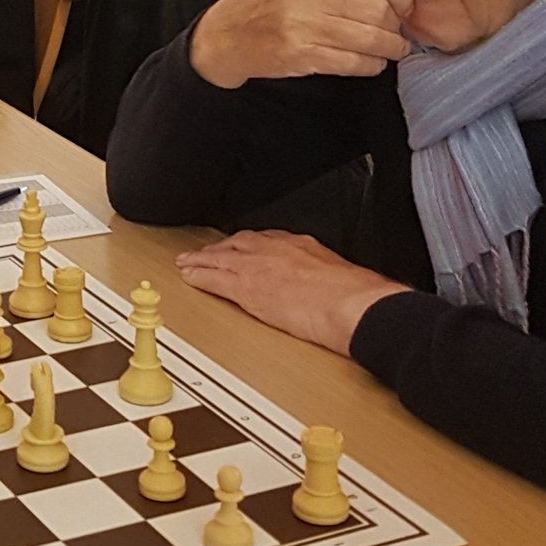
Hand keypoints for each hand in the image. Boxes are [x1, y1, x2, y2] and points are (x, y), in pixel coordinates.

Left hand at [175, 230, 408, 355]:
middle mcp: (274, 250)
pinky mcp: (247, 288)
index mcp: (299, 245)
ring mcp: (258, 267)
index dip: (248, 245)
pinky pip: (214, 279)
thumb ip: (327, 277)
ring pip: (219, 258)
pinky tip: (190, 277)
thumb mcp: (343, 274)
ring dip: (201, 259)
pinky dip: (199, 277)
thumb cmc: (357, 295)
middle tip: (206, 252)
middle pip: (237, 243)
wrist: (353, 305)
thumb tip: (334, 289)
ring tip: (188, 262)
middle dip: (220, 248)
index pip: (264, 240)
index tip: (241, 249)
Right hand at [189, 0, 412, 88]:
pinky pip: (354, 62)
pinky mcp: (301, 53)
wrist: (226, 34)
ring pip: (372, 38)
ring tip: (390, 48)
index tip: (404, 5)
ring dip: (389, 48)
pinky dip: (370, 65)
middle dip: (396, 25)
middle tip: (396, 31)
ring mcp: (304, 22)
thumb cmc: (270, 0)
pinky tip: (369, 61)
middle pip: (380, 10)